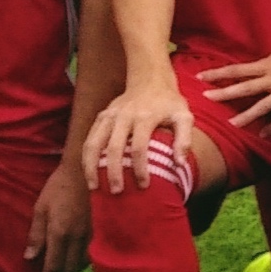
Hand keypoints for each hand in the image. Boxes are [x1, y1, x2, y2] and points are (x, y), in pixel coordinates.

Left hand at [28, 160, 91, 271]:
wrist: (87, 169)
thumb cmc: (59, 186)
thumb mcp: (40, 207)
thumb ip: (36, 234)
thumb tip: (30, 257)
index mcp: (60, 233)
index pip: (53, 266)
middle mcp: (78, 238)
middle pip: (70, 269)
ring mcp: (92, 234)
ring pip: (83, 262)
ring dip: (72, 270)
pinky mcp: (101, 229)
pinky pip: (92, 252)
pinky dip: (82, 260)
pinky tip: (77, 257)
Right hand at [85, 74, 192, 193]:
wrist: (150, 79)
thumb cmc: (169, 102)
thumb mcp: (184, 115)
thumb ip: (184, 139)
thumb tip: (180, 165)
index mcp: (145, 116)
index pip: (139, 147)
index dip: (140, 168)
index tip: (144, 185)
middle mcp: (123, 116)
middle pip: (114, 148)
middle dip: (113, 172)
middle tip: (117, 192)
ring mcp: (109, 115)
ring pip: (94, 143)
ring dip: (91, 166)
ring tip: (94, 187)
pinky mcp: (101, 116)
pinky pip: (89, 138)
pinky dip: (86, 157)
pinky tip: (89, 172)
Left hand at [202, 30, 270, 133]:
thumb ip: (268, 66)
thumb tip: (254, 74)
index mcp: (269, 64)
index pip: (237, 69)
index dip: (218, 74)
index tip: (200, 77)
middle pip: (244, 87)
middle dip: (225, 94)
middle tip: (207, 99)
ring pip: (263, 105)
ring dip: (246, 115)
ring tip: (232, 124)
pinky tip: (262, 133)